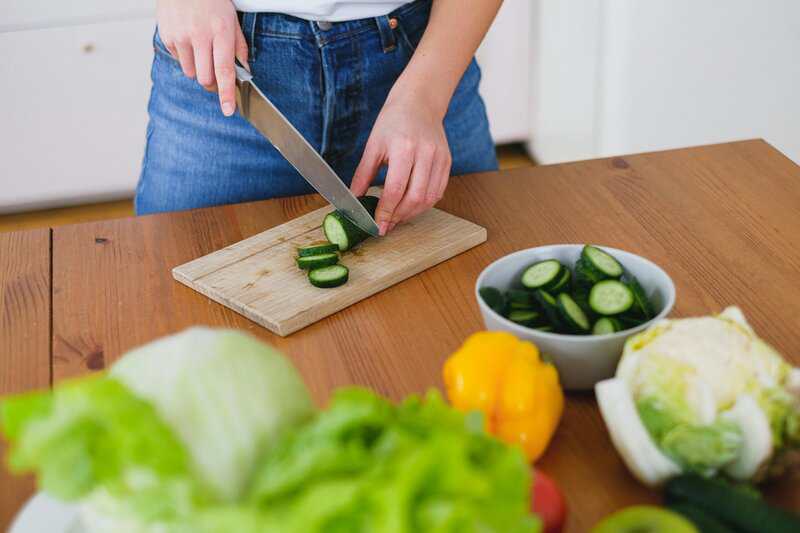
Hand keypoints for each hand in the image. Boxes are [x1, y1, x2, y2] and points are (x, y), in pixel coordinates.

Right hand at [156, 0, 247, 115]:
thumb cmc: (211, 0)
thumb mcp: (232, 18)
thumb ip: (239, 46)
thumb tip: (244, 69)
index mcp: (220, 31)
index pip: (224, 70)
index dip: (226, 93)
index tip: (228, 109)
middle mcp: (200, 35)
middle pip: (206, 78)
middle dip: (212, 83)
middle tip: (215, 75)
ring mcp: (181, 36)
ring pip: (191, 72)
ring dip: (198, 69)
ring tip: (200, 50)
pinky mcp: (168, 36)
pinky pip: (178, 60)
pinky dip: (185, 57)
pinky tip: (188, 40)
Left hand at [350, 90, 450, 235]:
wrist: (418, 103)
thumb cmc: (392, 122)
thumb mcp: (373, 146)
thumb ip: (363, 175)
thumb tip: (353, 200)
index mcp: (404, 148)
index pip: (395, 190)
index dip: (386, 212)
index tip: (378, 226)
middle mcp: (425, 154)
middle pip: (415, 198)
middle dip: (399, 216)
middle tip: (386, 225)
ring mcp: (440, 158)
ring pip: (429, 199)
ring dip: (412, 213)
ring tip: (397, 217)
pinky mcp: (447, 162)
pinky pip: (438, 192)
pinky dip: (424, 204)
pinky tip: (411, 206)